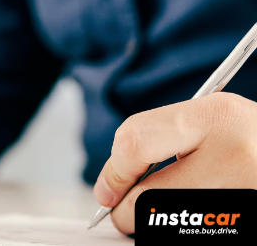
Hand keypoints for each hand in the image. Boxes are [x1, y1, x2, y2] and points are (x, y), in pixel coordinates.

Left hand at [93, 92, 256, 233]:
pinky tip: (204, 219)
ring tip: (175, 213)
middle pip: (146, 201)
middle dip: (128, 212)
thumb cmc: (253, 140)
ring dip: (159, 227)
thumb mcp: (217, 119)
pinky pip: (194, 233)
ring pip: (167, 226)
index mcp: (219, 116)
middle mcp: (237, 157)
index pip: (134, 141)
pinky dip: (187, 230)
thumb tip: (112, 183)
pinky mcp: (245, 226)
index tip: (107, 188)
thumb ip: (164, 139)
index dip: (113, 171)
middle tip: (125, 214)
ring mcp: (245, 199)